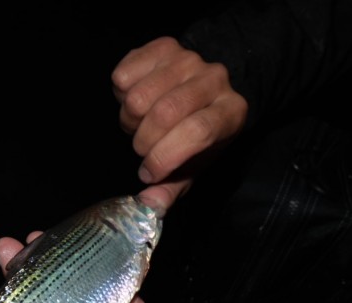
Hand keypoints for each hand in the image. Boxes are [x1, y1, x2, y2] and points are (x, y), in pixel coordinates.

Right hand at [112, 36, 247, 212]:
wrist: (202, 86)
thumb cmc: (196, 132)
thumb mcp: (193, 164)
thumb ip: (172, 186)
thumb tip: (150, 207)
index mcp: (231, 112)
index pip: (197, 131)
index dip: (165, 156)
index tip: (149, 174)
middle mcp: (214, 79)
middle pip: (164, 112)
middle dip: (143, 141)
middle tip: (144, 148)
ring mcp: (188, 58)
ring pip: (138, 96)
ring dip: (129, 119)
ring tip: (141, 123)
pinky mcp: (162, 46)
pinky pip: (123, 75)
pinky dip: (120, 94)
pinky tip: (135, 98)